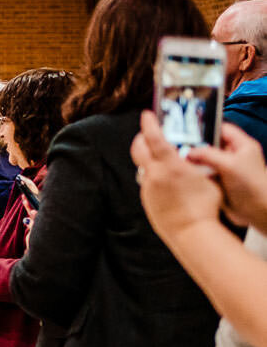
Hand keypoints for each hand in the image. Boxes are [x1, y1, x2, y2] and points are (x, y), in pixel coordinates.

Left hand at [132, 110, 224, 242]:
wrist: (192, 232)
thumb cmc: (205, 206)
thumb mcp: (208, 177)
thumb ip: (198, 164)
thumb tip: (195, 156)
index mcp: (170, 165)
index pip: (154, 137)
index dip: (149, 123)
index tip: (146, 114)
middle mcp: (154, 175)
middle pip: (139, 149)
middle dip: (141, 138)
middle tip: (148, 133)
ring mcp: (147, 188)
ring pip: (142, 167)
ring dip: (148, 158)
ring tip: (160, 157)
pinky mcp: (146, 200)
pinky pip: (146, 182)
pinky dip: (152, 176)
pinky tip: (165, 180)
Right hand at [187, 122, 266, 230]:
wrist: (257, 211)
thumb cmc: (252, 185)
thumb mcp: (229, 164)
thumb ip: (207, 154)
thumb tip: (188, 151)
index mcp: (242, 145)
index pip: (222, 128)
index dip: (207, 127)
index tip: (188, 129)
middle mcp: (234, 155)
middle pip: (211, 144)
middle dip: (196, 146)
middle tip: (179, 147)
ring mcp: (226, 169)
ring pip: (205, 160)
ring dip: (194, 162)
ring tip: (179, 161)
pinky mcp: (220, 182)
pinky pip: (204, 174)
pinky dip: (196, 175)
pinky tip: (186, 175)